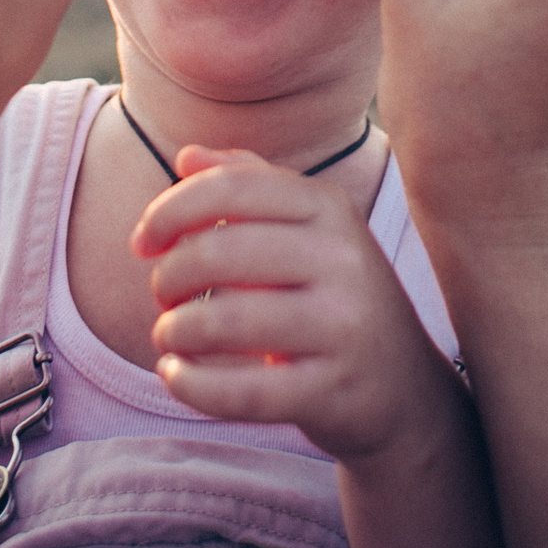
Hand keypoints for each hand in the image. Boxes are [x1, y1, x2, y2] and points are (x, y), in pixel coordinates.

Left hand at [131, 147, 463, 463]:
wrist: (405, 389)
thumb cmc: (334, 299)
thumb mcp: (307, 230)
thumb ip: (249, 185)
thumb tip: (187, 157)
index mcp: (330, 208)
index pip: (231, 187)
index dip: (170, 210)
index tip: (143, 242)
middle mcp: (342, 259)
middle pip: (218, 252)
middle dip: (168, 277)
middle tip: (164, 298)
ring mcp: (342, 327)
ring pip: (222, 322)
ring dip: (173, 331)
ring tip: (170, 337)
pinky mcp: (331, 390)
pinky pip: (241, 390)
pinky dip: (190, 383)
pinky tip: (176, 374)